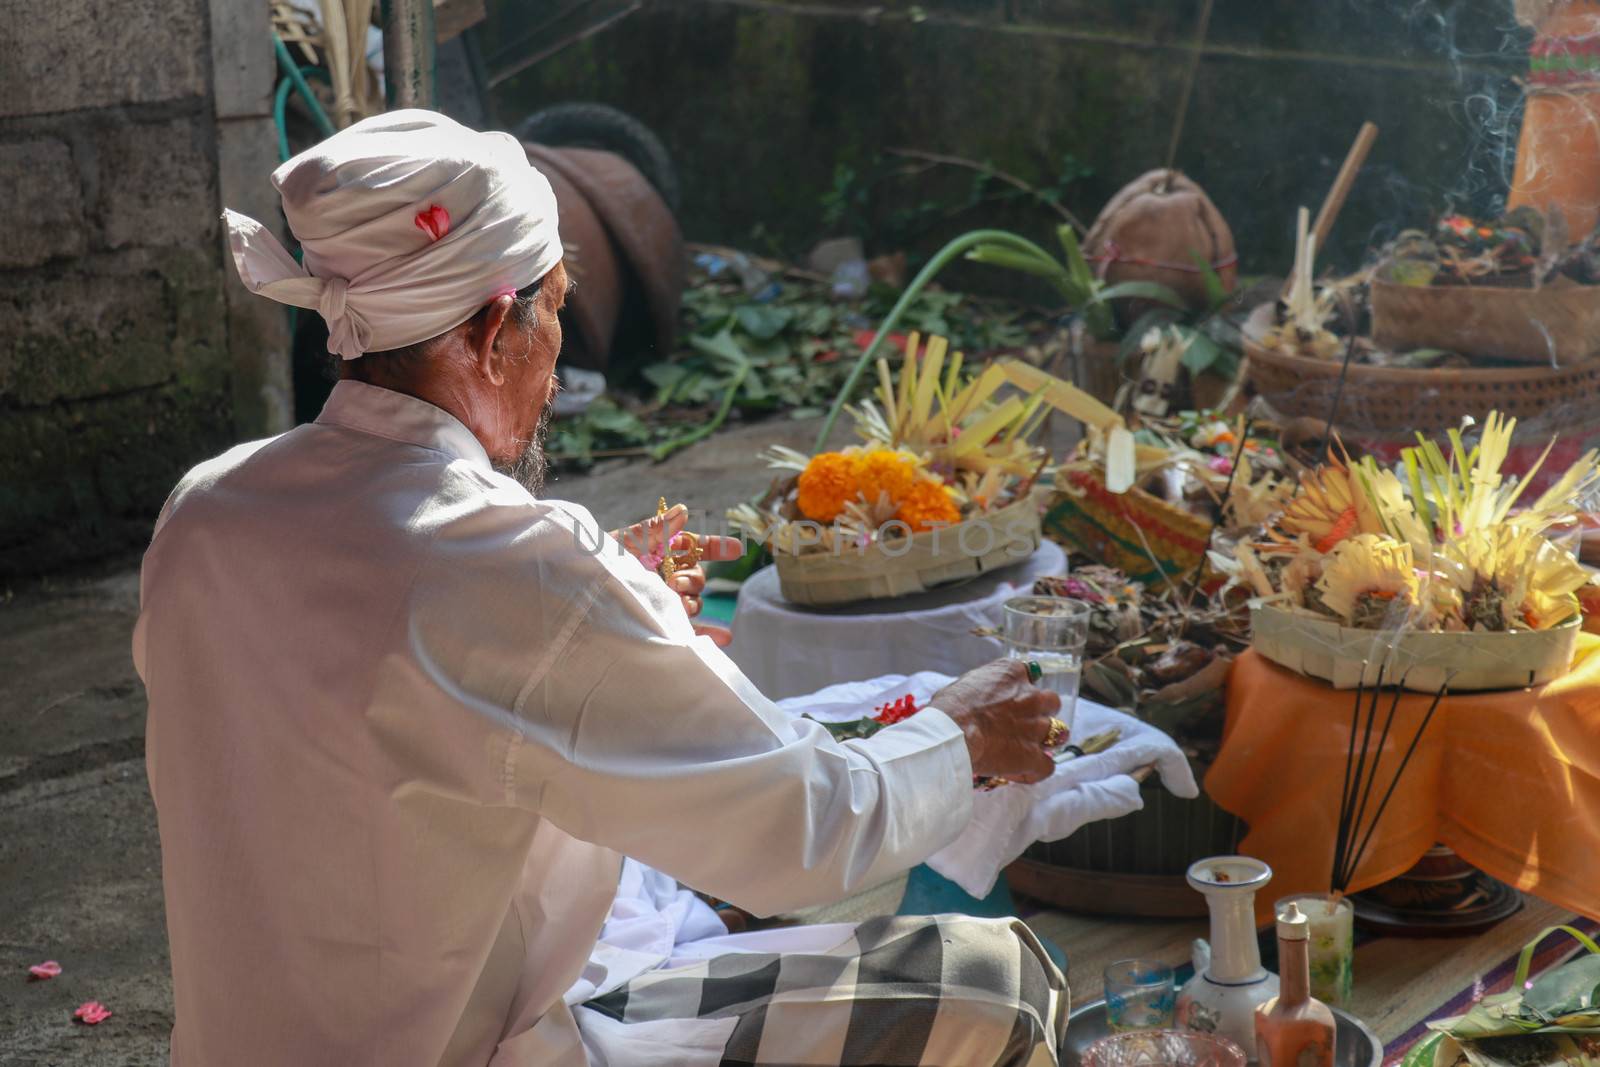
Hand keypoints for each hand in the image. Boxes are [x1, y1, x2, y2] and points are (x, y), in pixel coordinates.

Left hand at [610, 504, 742, 646]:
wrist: (576, 591)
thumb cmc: (596, 562)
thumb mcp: (624, 543)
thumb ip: (654, 529)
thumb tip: (683, 510)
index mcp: (661, 551)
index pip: (695, 546)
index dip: (716, 547)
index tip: (735, 548)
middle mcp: (667, 575)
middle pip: (697, 576)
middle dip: (692, 578)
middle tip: (673, 584)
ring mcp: (665, 601)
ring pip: (694, 602)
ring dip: (692, 603)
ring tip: (677, 607)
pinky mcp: (662, 624)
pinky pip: (690, 630)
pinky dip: (709, 634)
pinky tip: (724, 638)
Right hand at [929, 660, 1061, 784]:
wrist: (952, 732)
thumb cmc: (948, 707)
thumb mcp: (966, 683)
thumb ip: (985, 688)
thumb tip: (981, 699)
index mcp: (1012, 674)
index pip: (1030, 673)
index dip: (1021, 688)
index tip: (1011, 698)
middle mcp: (1030, 697)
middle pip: (1052, 702)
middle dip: (1042, 712)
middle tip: (1023, 723)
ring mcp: (1035, 727)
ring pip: (1058, 732)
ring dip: (1045, 739)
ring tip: (1026, 747)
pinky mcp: (1032, 756)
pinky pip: (1047, 766)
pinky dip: (1036, 770)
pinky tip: (1020, 771)